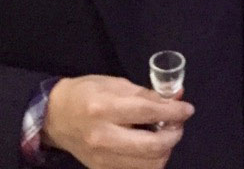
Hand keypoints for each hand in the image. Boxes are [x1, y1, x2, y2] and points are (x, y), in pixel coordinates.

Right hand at [42, 74, 194, 168]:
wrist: (56, 116)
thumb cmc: (86, 93)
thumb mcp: (115, 83)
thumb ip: (146, 93)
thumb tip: (175, 98)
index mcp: (104, 108)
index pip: (147, 112)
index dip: (173, 112)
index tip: (187, 109)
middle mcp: (103, 137)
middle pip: (151, 146)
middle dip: (173, 136)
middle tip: (177, 125)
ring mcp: (102, 158)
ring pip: (148, 165)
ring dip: (164, 151)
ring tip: (164, 136)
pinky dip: (150, 161)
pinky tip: (150, 147)